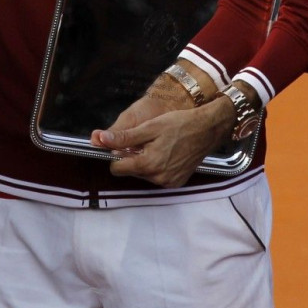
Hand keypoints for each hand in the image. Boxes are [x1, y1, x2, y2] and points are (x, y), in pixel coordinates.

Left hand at [91, 97, 234, 187]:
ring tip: (156, 144)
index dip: (116, 154)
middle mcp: (158, 178)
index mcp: (148, 164)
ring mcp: (169, 182)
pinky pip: (157, 177)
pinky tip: (165, 152)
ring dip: (144, 161)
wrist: (207, 129)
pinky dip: (156, 166)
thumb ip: (124, 137)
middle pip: (131, 171)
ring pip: (143, 174)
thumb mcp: (149, 127)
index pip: (117, 168)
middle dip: (132, 157)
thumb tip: (100, 139)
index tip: (122, 143)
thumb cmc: (178, 124)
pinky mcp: (177, 182)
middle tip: (144, 140)